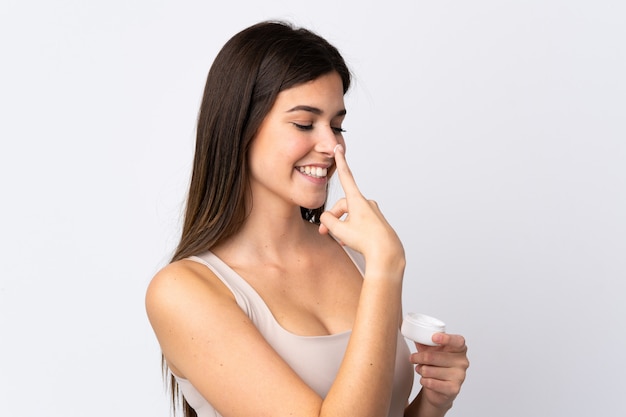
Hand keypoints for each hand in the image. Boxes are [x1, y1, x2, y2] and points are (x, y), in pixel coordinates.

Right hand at [319, 145, 404, 267]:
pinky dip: (351, 229)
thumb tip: (326, 218)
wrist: (387, 253)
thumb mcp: (339, 231)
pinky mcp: (377, 222)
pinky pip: (359, 222)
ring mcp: (373, 212)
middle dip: (333, 218)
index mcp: (357, 200)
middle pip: (343, 205)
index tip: (338, 149)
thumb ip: (328, 221)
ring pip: (350, 215)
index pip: (346, 177)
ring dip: (342, 225)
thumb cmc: (366, 241)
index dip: (340, 162)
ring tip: (338, 239)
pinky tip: (348, 241)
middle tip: (324, 231)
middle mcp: (366, 203)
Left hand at [411, 333, 468, 409]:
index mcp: (460, 348)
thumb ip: (425, 341)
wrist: (440, 388)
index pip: (458, 341)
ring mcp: (460, 376)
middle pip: (434, 356)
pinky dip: (424, 380)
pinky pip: (431, 382)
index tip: (433, 337)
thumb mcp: (431, 350)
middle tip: (413, 358)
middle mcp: (462, 361)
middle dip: (419, 357)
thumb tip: (414, 332)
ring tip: (421, 369)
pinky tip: (425, 379)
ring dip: (421, 370)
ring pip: (429, 370)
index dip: (446, 338)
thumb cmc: (436, 365)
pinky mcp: (453, 388)